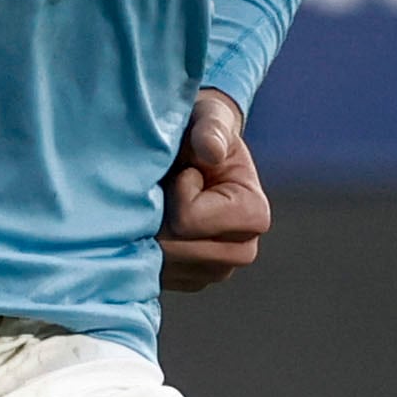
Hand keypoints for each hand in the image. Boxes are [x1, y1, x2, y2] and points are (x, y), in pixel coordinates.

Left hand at [159, 89, 270, 291]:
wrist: (187, 151)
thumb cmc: (199, 129)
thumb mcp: (206, 118)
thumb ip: (210, 129)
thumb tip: (211, 151)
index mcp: (254, 214)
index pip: (190, 221)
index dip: (178, 191)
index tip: (185, 171)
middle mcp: (241, 250)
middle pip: (176, 252)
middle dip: (158, 216)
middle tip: (165, 188)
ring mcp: (215, 270)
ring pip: (162, 267)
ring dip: (147, 232)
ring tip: (159, 204)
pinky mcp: (189, 279)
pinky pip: (153, 276)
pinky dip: (142, 249)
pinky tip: (150, 224)